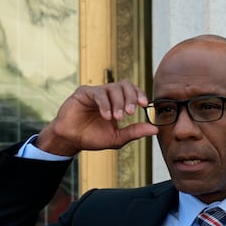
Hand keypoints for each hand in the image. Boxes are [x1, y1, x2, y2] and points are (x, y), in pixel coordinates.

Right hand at [32, 82, 155, 156]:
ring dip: (118, 102)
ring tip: (117, 118)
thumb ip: (135, 132)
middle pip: (125, 85)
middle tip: (130, 113)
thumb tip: (155, 129)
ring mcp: (96, 92)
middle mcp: (108, 94)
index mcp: (118, 102)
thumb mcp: (117, 137)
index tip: (144, 105)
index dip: (139, 94)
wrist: (70, 140)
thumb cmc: (92, 137)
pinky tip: (106, 116)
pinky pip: (98, 93)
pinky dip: (105, 104)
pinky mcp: (84, 92)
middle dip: (130, 98)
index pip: (132, 91)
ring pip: (113, 88)